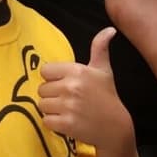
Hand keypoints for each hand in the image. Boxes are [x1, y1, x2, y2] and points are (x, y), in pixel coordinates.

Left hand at [39, 28, 135, 156]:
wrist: (115, 127)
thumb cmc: (107, 96)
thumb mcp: (103, 70)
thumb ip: (100, 47)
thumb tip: (110, 29)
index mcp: (78, 71)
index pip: (45, 71)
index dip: (53, 78)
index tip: (64, 84)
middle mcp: (71, 87)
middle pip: (42, 89)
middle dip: (52, 95)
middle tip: (67, 99)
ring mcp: (68, 106)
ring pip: (42, 105)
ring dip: (51, 109)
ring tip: (66, 110)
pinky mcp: (66, 124)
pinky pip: (45, 120)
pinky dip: (53, 123)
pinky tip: (66, 121)